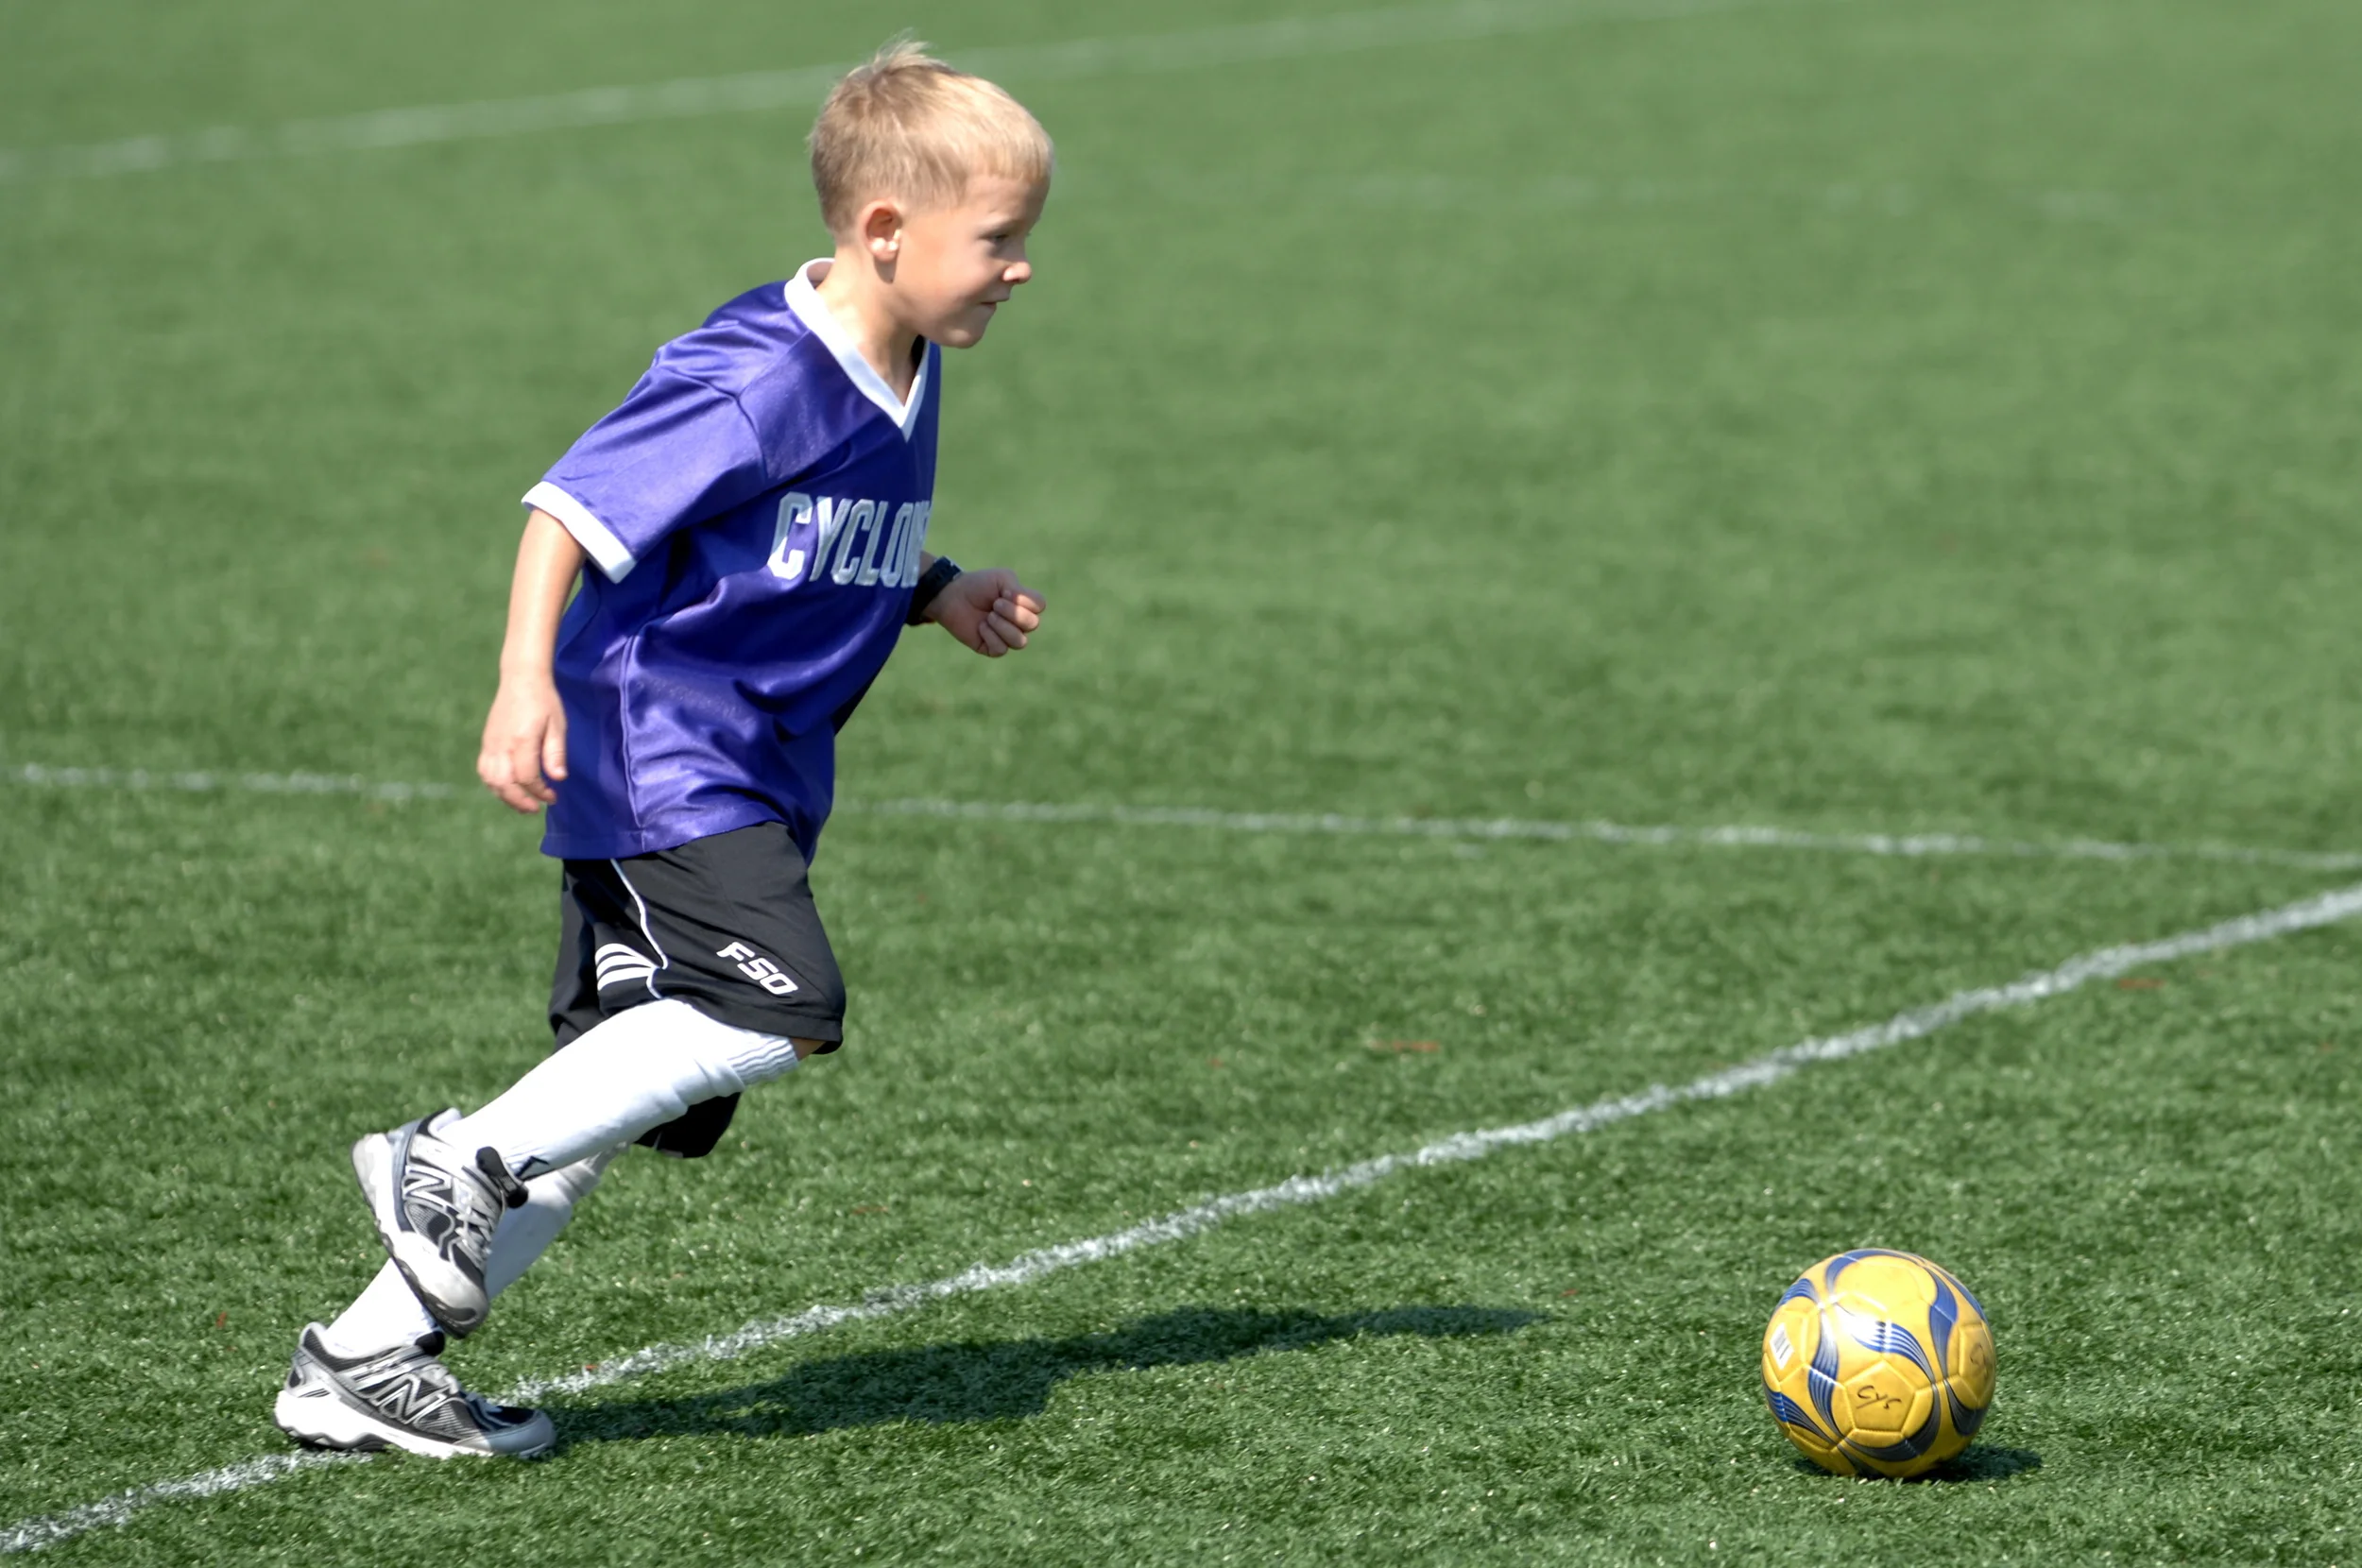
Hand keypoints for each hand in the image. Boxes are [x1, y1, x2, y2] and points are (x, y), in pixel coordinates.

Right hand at [477, 673, 567, 812]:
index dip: (540, 792)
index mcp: (522, 740)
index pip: (527, 777)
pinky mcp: (486, 743)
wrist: (521, 679)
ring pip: (491, 780)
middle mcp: (502, 744)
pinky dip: (494, 784)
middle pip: (504, 784)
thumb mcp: (557, 725)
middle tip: (535, 809)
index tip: (553, 797)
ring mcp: (490, 744)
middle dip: (520, 801)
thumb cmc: (544, 701)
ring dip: (506, 796)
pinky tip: (508, 789)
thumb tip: (558, 779)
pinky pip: (484, 770)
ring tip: (522, 804)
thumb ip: (556, 753)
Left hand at [929, 568, 1043, 656]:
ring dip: (1002, 626)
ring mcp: (1007, 637)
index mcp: (1024, 604)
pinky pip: (1001, 649)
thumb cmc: (978, 585)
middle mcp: (1019, 622)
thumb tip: (1022, 611)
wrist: (953, 596)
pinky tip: (980, 627)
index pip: (1040, 605)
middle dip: (1012, 612)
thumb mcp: (1002, 579)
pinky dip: (990, 636)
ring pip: (1020, 641)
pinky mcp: (992, 648)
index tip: (1005, 592)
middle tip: (994, 605)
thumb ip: (1020, 591)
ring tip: (988, 616)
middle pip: (1033, 624)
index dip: (1025, 600)